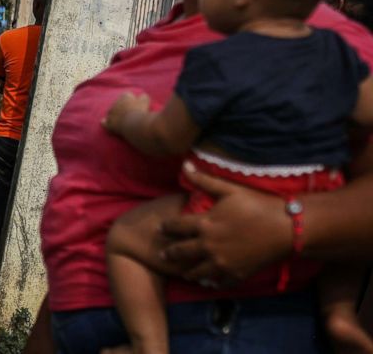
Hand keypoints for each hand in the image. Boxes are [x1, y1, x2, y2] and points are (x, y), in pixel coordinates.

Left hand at [102, 91, 150, 134]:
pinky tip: (104, 122)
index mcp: (124, 96)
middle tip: (129, 114)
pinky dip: (105, 122)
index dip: (132, 100)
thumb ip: (143, 96)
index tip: (136, 106)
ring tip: (120, 119)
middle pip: (118, 103)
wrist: (134, 123)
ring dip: (114, 114)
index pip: (127, 96)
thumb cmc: (141, 111)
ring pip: (111, 112)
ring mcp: (111, 113)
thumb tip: (142, 96)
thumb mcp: (145, 100)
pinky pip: (104, 122)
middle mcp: (115, 103)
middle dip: (122, 107)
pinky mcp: (109, 123)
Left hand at [159, 162, 291, 284]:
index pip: (176, 227)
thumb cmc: (257, 205)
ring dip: (187, 271)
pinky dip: (210, 282)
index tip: (159, 228)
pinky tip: (207, 281)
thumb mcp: (229, 190)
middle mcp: (208, 246)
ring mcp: (222, 263)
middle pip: (181, 252)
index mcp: (204, 225)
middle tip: (163, 254)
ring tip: (182, 271)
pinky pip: (218, 282)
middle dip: (170, 252)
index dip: (166, 227)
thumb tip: (185, 165)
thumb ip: (204, 180)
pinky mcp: (236, 274)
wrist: (286, 228)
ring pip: (196, 272)